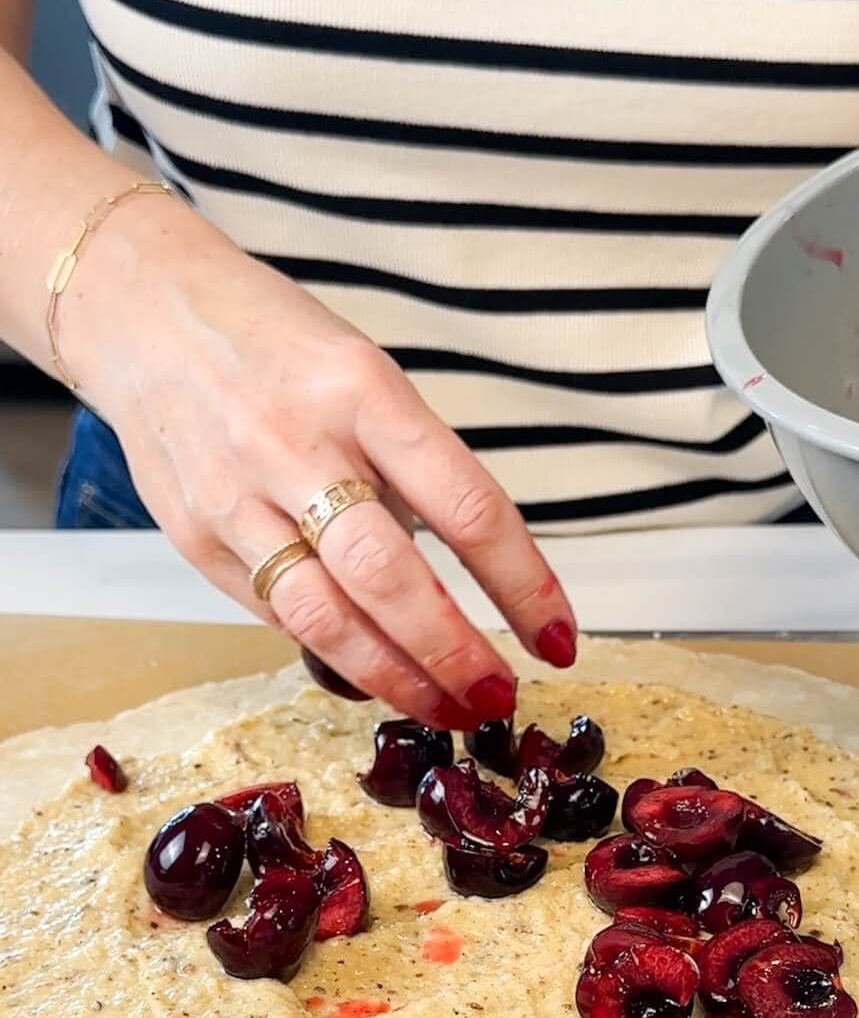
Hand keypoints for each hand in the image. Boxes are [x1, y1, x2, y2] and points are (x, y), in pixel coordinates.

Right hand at [58, 194, 576, 724]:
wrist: (141, 309)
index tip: (558, 636)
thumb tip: (470, 579)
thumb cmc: (275, 346)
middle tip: (497, 696)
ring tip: (444, 708)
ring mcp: (236, 494)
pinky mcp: (195, 535)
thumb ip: (411, 469)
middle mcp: (297, 443)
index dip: (523, 584)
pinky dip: (333, 649)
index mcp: (364, 391)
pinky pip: (276, 613)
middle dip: (454, 653)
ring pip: (325, 616)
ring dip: (395, 677)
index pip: (466, 505)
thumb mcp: (365, 375)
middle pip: (391, 577)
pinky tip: (374, 668)